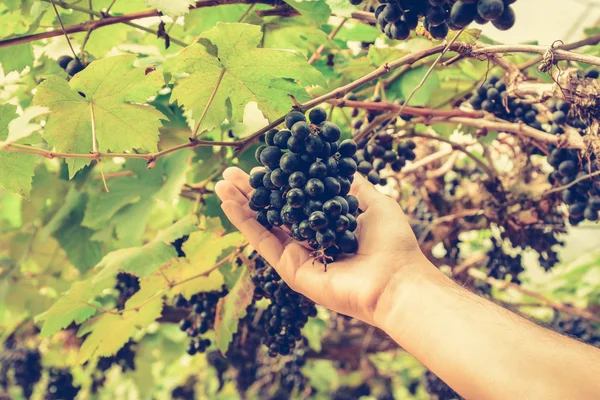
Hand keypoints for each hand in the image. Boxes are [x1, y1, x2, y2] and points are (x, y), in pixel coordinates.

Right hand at [215, 167, 426, 324]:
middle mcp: (309, 241)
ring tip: (221, 184)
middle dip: (252, 192)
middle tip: (230, 172)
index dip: (278, 183)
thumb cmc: (391, 243)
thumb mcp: (373, 203)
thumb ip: (351, 186)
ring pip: (263, 226)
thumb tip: (337, 165)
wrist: (395, 279)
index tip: (262, 164)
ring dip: (241, 205)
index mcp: (327, 226)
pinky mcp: (291, 269)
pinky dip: (245, 223)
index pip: (295, 201)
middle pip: (273, 212)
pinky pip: (263, 242)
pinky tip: (228, 204)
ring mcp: (298, 256)